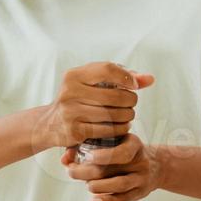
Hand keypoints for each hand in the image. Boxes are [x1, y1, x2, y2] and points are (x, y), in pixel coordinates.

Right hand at [35, 62, 153, 150]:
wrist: (49, 125)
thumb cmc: (79, 99)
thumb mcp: (93, 84)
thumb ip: (122, 78)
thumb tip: (150, 79)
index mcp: (74, 75)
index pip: (108, 69)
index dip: (127, 77)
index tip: (135, 86)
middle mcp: (69, 92)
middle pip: (115, 95)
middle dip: (130, 100)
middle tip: (131, 104)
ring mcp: (70, 112)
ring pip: (113, 115)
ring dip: (127, 116)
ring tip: (128, 116)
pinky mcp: (75, 131)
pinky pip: (107, 130)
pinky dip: (120, 129)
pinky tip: (121, 127)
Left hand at [62, 134, 164, 200]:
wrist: (155, 165)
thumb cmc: (124, 151)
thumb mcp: (113, 143)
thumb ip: (87, 147)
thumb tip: (64, 158)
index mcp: (133, 144)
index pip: (122, 151)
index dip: (104, 155)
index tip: (88, 156)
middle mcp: (140, 161)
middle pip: (115, 169)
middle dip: (89, 171)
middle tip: (72, 172)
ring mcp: (141, 178)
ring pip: (120, 185)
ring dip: (99, 186)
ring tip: (86, 185)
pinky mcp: (139, 193)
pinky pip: (123, 199)